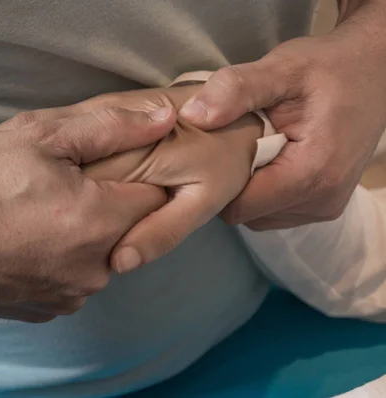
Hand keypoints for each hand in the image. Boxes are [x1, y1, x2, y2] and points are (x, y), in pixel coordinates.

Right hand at [0, 106, 175, 321]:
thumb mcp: (43, 134)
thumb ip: (114, 126)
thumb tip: (167, 120)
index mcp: (99, 222)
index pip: (156, 197)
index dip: (134, 177)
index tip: (105, 169)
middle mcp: (92, 270)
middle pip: (129, 232)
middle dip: (109, 208)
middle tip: (62, 189)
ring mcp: (67, 297)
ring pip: (100, 259)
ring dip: (83, 238)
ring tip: (38, 215)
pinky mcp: (43, 311)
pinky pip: (71, 282)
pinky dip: (60, 263)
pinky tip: (26, 243)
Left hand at [179, 3, 385, 228]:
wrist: (372, 71)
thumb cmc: (327, 68)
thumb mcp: (280, 69)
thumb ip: (236, 90)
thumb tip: (192, 115)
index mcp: (312, 173)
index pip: (239, 206)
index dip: (214, 182)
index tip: (208, 153)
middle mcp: (322, 200)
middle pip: (247, 214)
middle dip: (230, 185)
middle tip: (230, 146)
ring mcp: (325, 206)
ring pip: (259, 216)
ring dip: (248, 188)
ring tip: (252, 150)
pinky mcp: (324, 205)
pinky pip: (276, 211)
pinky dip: (264, 190)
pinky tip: (267, 158)